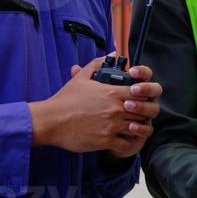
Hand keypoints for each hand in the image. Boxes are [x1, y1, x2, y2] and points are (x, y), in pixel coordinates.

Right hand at [30, 57, 161, 157]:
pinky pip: (127, 145)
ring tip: (133, 129)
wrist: (50, 120)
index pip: (143, 93)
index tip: (140, 100)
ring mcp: (112, 126)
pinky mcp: (106, 141)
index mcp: (112, 93)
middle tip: (140, 115)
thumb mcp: (81, 78)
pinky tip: (124, 141)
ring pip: (140, 128)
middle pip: (146, 112)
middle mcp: (115, 109)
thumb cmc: (65, 100)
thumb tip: (112, 53)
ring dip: (139, 129)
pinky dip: (129, 144)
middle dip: (146, 114)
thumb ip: (98, 64)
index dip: (146, 96)